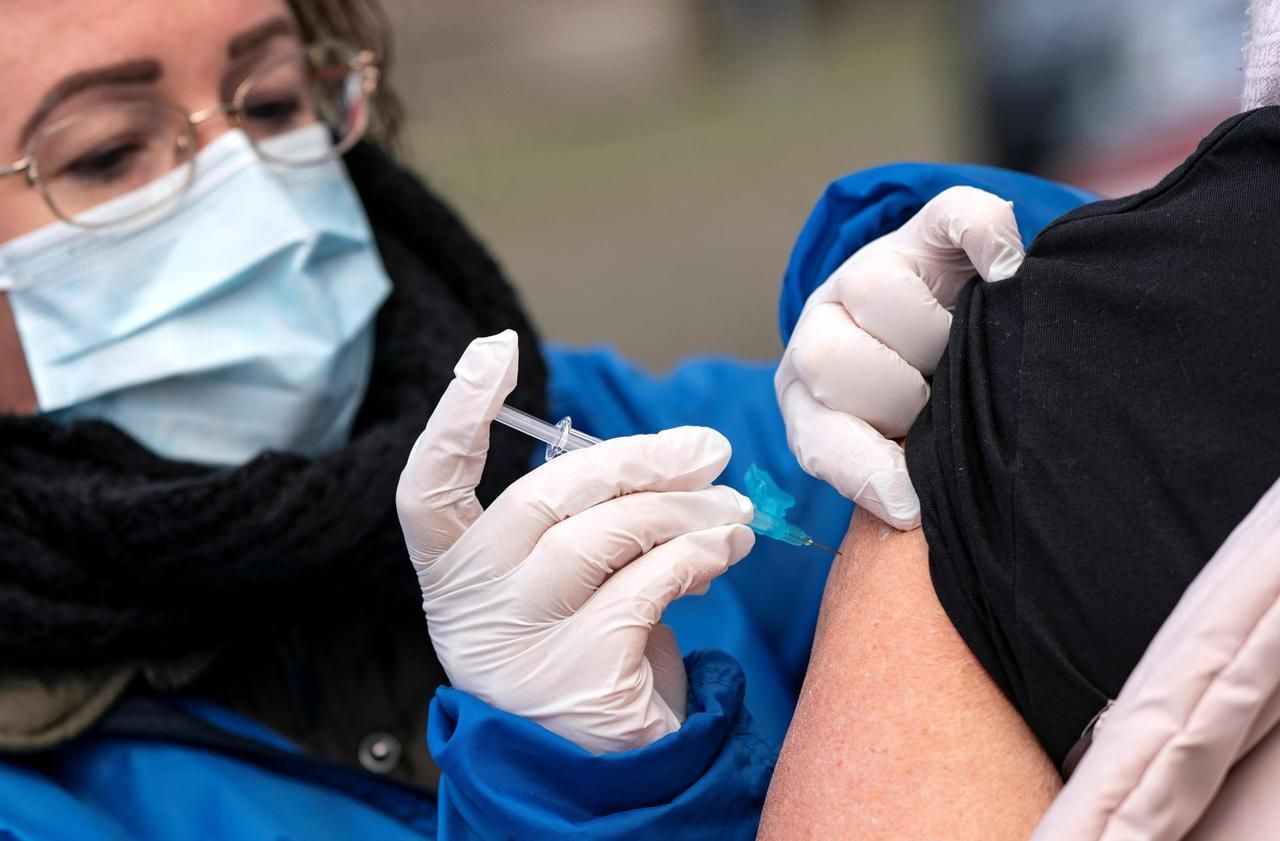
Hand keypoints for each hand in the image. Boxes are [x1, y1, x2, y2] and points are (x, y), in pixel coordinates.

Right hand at [397, 331, 754, 753]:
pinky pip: (648, 586)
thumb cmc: (577, 648)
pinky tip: (723, 550)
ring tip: (732, 509)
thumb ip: (586, 517)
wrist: (591, 770)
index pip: (429, 484)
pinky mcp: (579, 676)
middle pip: (547, 497)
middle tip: (709, 448)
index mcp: (451, 571)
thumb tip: (677, 456)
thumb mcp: (560, 579)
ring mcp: (518, 645)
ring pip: (604, 537)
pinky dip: (697, 556)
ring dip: (682, 510)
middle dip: (640, 460)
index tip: (493, 349)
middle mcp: (470, 605)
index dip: (456, 413)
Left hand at [775, 186, 1024, 528]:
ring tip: (964, 355)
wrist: (953, 325)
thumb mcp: (895, 453)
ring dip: (929, 334)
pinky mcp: (930, 224)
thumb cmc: (924, 409)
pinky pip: (955, 215)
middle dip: (895, 398)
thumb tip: (913, 506)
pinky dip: (987, 238)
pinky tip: (1007, 271)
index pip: (816, 434)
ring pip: (874, 290)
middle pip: (830, 359)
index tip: (910, 501)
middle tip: (936, 406)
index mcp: (808, 393)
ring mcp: (872, 266)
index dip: (865, 469)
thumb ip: (889, 476)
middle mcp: (825, 325)